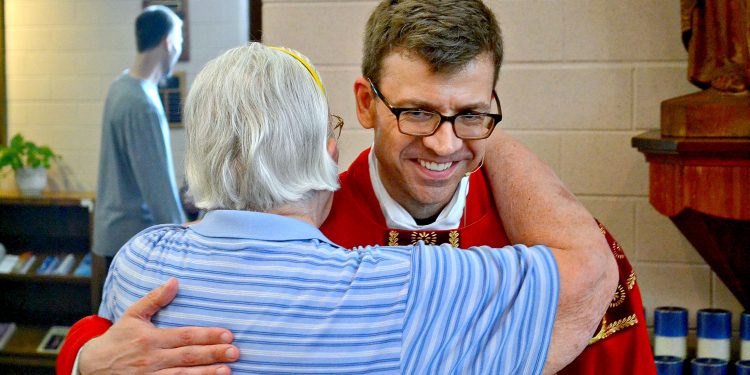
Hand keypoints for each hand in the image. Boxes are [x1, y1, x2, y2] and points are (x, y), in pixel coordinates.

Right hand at [79, 278, 239, 374]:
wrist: (92, 366)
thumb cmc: (117, 339)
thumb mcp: (132, 315)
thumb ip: (154, 299)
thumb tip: (174, 281)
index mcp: (151, 339)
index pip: (185, 336)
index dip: (207, 335)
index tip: (227, 334)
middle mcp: (152, 359)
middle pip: (188, 357)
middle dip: (213, 354)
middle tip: (235, 352)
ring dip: (206, 374)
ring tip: (226, 371)